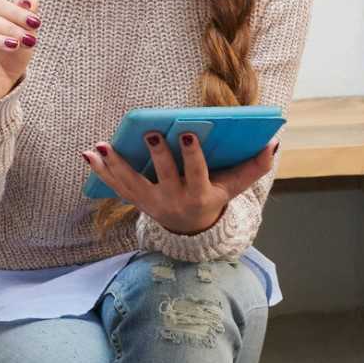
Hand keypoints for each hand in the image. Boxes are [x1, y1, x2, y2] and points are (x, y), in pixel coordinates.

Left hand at [81, 129, 278, 235]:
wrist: (190, 230)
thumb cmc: (214, 198)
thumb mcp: (235, 187)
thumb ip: (255, 166)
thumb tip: (274, 142)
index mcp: (199, 194)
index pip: (196, 172)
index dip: (192, 154)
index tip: (189, 133)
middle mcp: (174, 199)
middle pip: (164, 175)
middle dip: (158, 154)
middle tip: (151, 132)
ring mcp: (152, 201)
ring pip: (132, 182)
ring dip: (116, 164)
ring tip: (102, 145)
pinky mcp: (136, 200)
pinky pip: (115, 186)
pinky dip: (101, 171)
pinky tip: (89, 153)